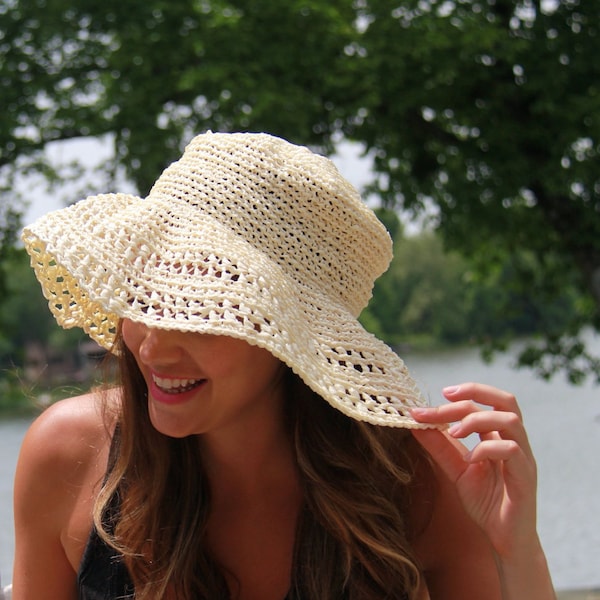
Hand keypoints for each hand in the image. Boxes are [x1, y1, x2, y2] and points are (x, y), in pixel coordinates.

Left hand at [410, 382, 537, 558]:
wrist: (505, 541)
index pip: (484, 404)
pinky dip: (488, 449)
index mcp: (500, 437)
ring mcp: (523, 459)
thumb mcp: (456, 469)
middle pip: (506, 401)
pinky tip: (470, 460)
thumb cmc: (485, 502)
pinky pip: (512, 450)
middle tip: (445, 396)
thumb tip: (416, 422)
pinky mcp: (526, 478)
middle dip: (475, 392)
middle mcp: (515, 442)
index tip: (431, 399)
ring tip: (454, 432)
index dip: (458, 397)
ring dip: (478, 420)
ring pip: (511, 421)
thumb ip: (439, 446)